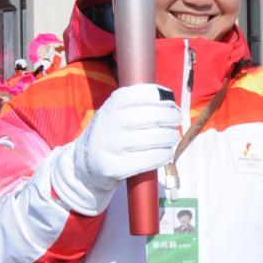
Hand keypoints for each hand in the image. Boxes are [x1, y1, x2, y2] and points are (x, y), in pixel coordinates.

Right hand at [50, 84, 179, 214]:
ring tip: (173, 137)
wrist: (86, 162)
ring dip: (170, 137)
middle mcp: (110, 123)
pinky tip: (167, 153)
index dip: (162, 98)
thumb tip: (168, 98)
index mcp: (112, 105)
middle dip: (171, 117)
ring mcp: (111, 146)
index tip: (171, 103)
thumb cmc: (111, 133)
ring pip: (154, 139)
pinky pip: (149, 160)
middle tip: (177, 120)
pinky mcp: (115, 167)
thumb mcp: (116, 111)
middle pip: (153, 117)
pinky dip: (164, 155)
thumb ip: (137, 103)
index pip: (143, 95)